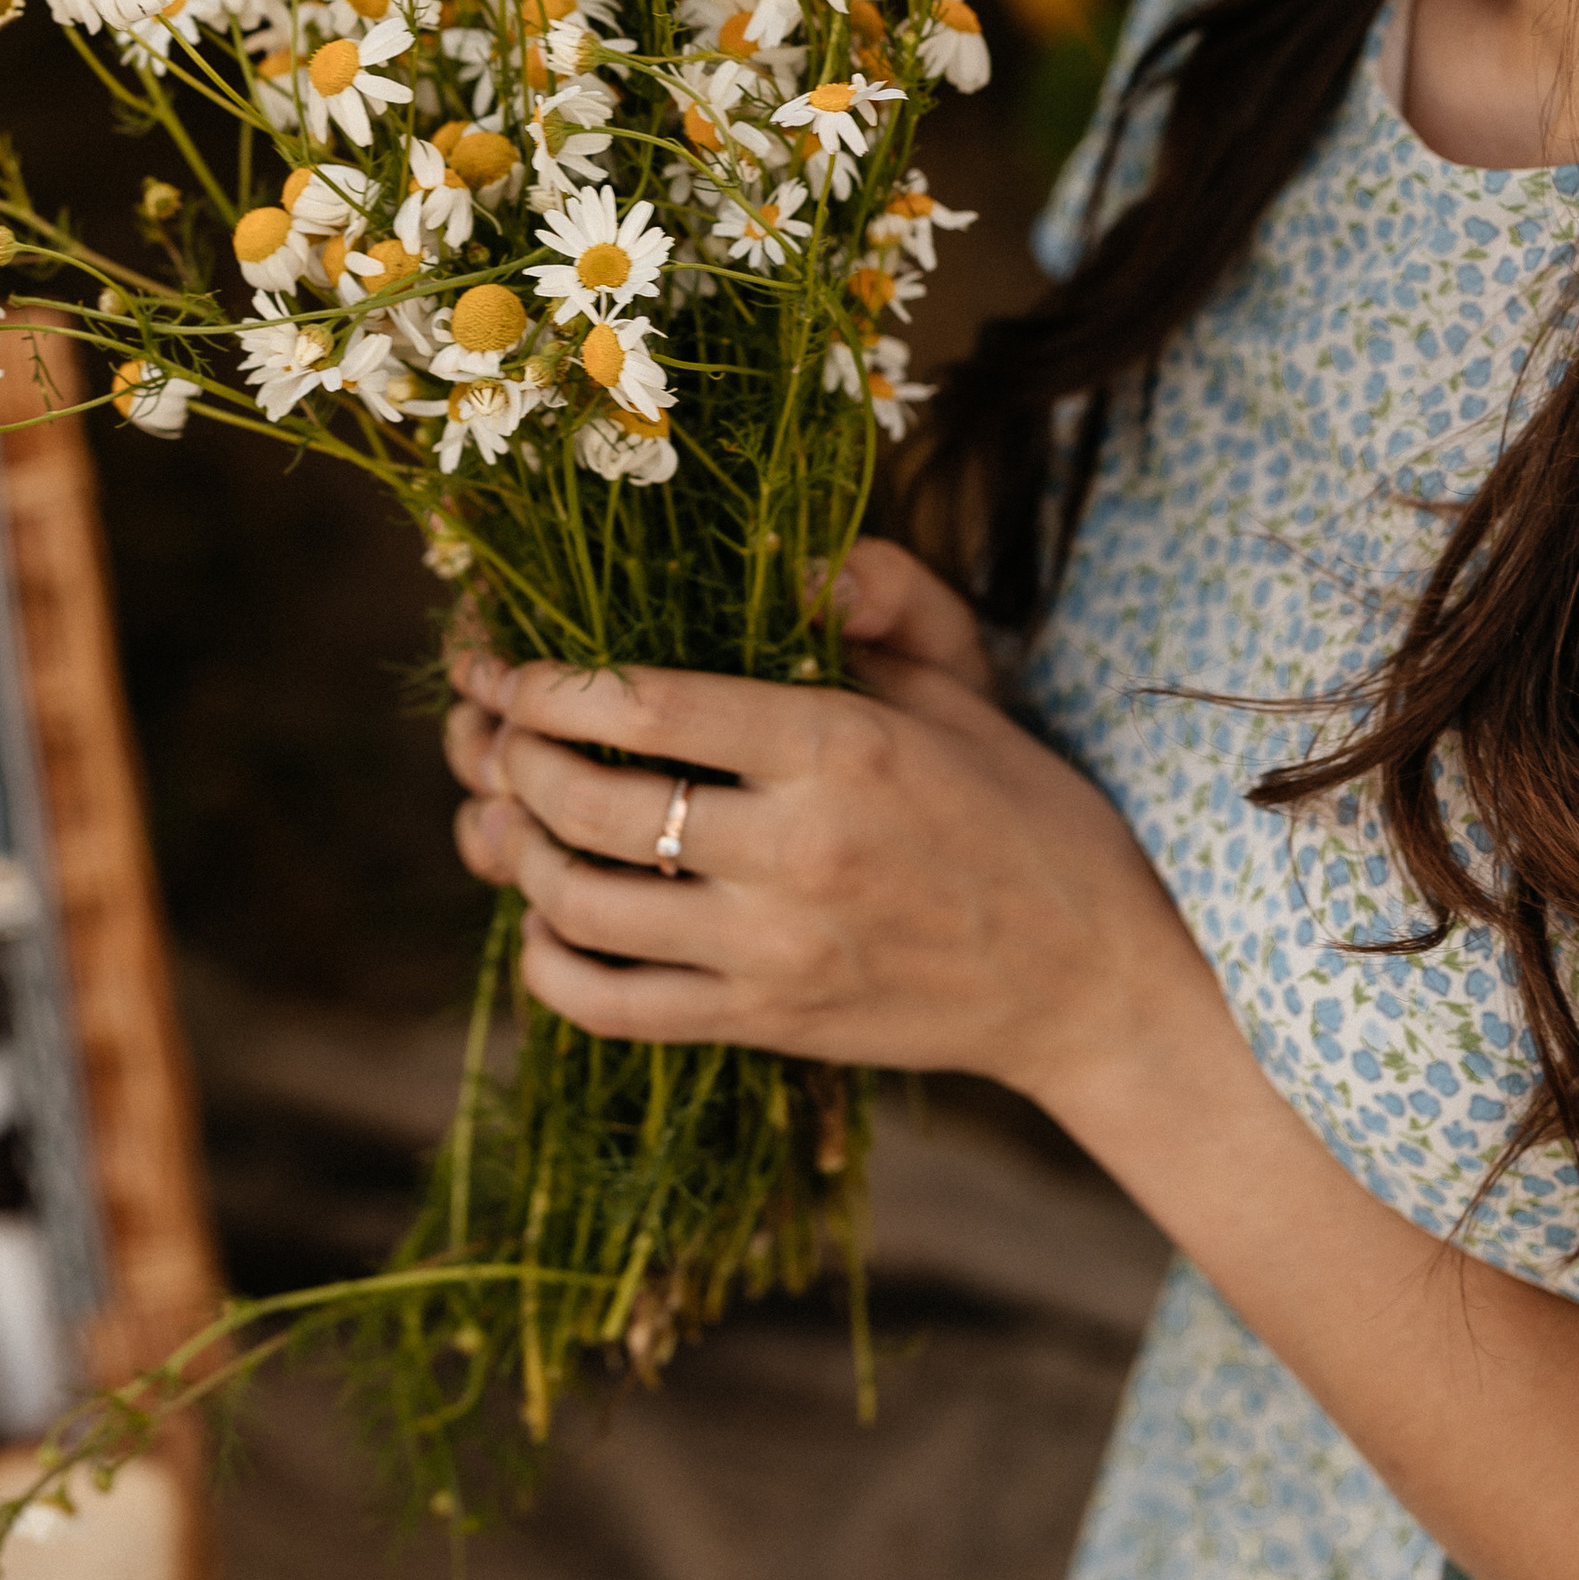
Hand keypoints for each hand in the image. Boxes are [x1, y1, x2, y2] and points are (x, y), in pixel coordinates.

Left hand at [443, 543, 1196, 1095]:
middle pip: (588, 802)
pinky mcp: (764, 1024)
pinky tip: (548, 919)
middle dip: (509, 758)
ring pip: (581, 906)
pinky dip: (550, 964)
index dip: (543, 681)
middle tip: (490, 733)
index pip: (644, 704)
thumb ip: (877, 600)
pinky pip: (611, 1007)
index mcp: (841, 745)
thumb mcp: (959, 686)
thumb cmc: (1020, 812)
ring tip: (507, 814)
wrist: (1088, 977)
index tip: (501, 663)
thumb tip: (791, 555)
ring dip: (514, 852)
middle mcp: (797, 850)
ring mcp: (774, 950)